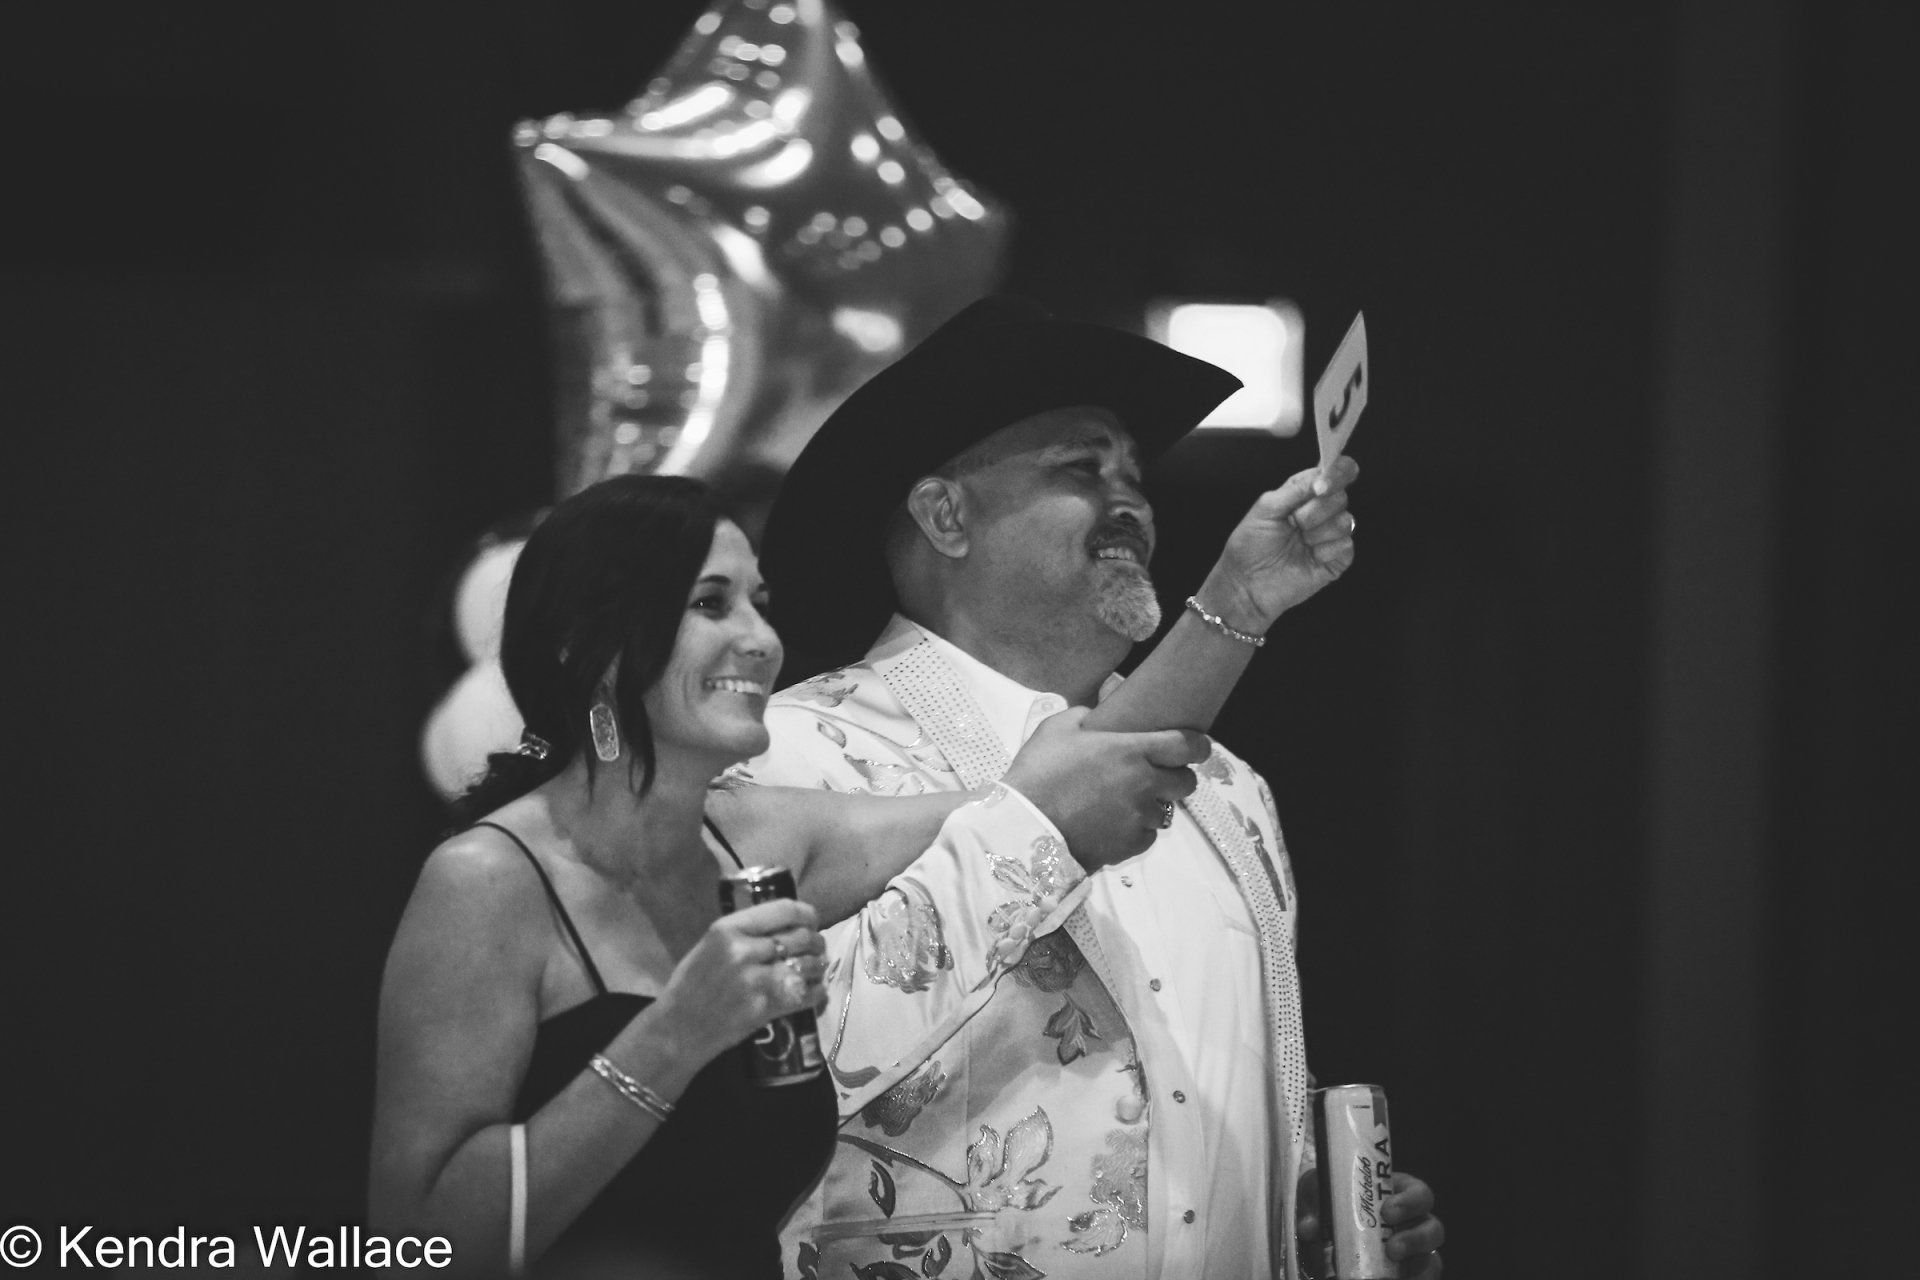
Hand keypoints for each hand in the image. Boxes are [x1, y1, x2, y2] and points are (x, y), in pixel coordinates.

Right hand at [653, 898, 827, 1061]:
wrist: (679, 1028)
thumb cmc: (691, 985)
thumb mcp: (710, 944)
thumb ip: (744, 932)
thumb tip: (784, 924)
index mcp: (728, 929)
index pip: (784, 910)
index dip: (807, 914)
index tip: (812, 920)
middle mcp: (744, 950)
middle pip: (801, 937)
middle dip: (816, 941)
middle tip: (817, 948)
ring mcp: (756, 980)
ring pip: (808, 965)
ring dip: (817, 966)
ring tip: (815, 968)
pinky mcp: (766, 1007)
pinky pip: (806, 994)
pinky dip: (817, 992)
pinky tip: (815, 991)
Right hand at [1003, 707, 1207, 868]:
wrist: (1023, 829)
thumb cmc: (1038, 773)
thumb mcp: (1056, 729)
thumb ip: (1085, 715)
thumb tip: (1098, 712)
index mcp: (1132, 751)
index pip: (1187, 746)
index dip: (1198, 745)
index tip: (1197, 746)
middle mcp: (1145, 784)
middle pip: (1186, 783)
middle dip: (1176, 777)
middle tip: (1156, 775)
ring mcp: (1139, 818)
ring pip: (1165, 811)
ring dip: (1152, 805)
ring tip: (1125, 803)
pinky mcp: (1130, 846)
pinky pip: (1147, 836)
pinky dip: (1136, 830)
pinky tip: (1112, 824)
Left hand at [1200, 455, 1359, 633]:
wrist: (1246, 583)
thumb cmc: (1250, 545)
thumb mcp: (1266, 508)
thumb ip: (1295, 489)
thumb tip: (1320, 476)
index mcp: (1306, 493)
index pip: (1337, 471)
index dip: (1336, 473)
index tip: (1320, 487)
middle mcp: (1322, 511)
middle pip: (1341, 496)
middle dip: (1314, 511)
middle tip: (1293, 523)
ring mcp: (1331, 535)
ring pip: (1345, 521)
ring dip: (1316, 532)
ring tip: (1298, 542)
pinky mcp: (1337, 559)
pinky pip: (1345, 545)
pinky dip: (1324, 551)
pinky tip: (1309, 557)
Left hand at [1296, 1166, 1442, 1278]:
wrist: (1315, 1239)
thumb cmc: (1324, 1205)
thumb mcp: (1316, 1195)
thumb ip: (1313, 1204)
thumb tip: (1310, 1227)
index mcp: (1395, 1195)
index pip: (1419, 1193)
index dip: (1410, 1201)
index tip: (1388, 1211)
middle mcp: (1411, 1225)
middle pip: (1434, 1228)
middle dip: (1417, 1238)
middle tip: (1392, 1248)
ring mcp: (1412, 1255)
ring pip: (1432, 1260)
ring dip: (1417, 1267)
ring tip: (1391, 1270)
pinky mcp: (1407, 1275)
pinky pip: (1422, 1279)